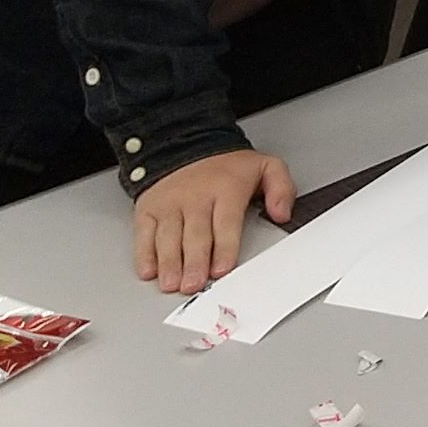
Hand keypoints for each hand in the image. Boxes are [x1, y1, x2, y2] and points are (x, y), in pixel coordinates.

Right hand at [132, 149, 292, 294]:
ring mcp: (170, 204)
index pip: (225, 223)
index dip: (223, 248)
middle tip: (194, 283)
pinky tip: (149, 270)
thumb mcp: (265, 166)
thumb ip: (281, 189)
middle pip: (195, 234)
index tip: (222, 268)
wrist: (186, 144)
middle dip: (194, 262)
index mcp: (226, 189)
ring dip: (170, 263)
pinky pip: (145, 233)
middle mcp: (195, 198)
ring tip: (172, 283)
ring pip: (169, 237)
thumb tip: (283, 214)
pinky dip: (144, 253)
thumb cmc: (227, 166)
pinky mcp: (149, 209)